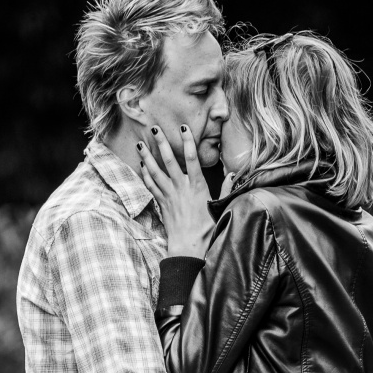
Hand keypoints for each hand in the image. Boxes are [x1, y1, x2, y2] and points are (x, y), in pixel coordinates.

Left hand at [138, 125, 235, 257]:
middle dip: (161, 143)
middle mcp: (181, 187)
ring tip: (140, 144)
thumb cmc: (207, 227)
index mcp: (197, 186)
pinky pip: (150, 185)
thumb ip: (227, 188)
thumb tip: (232, 174)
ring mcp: (169, 195)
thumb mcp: (220, 206)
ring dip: (147, 156)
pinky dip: (145, 174)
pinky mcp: (162, 203)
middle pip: (169, 160)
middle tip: (155, 129)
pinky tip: (141, 165)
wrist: (190, 245)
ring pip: (155, 171)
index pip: (192, 158)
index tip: (184, 128)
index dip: (188, 141)